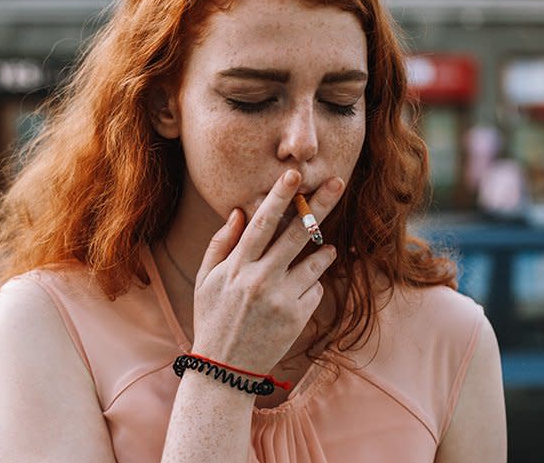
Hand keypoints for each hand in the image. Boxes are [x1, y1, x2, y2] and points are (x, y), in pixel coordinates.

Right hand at [190, 170, 345, 373]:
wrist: (224, 369)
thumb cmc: (212, 318)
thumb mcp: (205, 280)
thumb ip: (221, 244)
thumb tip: (238, 212)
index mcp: (236, 267)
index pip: (262, 223)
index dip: (279, 197)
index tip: (294, 175)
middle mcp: (260, 279)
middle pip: (297, 234)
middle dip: (320, 205)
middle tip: (338, 182)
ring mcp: (281, 300)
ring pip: (316, 262)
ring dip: (324, 251)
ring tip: (325, 249)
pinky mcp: (297, 318)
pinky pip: (315, 290)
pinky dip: (310, 286)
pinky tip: (296, 295)